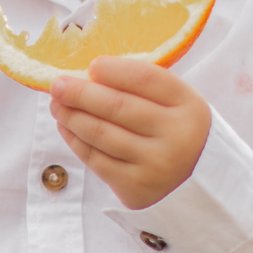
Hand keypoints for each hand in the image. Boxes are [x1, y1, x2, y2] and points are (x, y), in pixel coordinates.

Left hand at [48, 57, 209, 209]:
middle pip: (117, 106)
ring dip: (71, 116)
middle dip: (80, 93)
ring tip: (57, 105)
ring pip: (100, 134)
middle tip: (56, 85)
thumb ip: (139, 86)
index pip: (145, 79)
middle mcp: (176, 136)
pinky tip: (66, 127)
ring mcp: (156, 164)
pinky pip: (95, 160)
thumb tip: (86, 74)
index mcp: (189, 106)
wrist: (196, 181)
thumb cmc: (174, 130)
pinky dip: (75, 140)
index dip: (114, 70)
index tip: (92, 65)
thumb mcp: (174, 103)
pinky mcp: (136, 187)